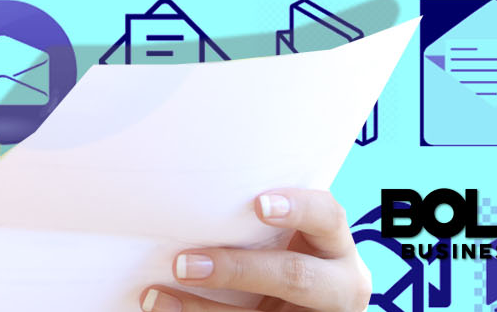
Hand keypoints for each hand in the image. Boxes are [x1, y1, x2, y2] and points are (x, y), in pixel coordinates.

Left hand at [139, 189, 370, 311]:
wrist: (305, 306)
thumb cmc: (284, 257)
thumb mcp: (290, 242)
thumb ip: (259, 225)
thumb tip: (182, 195)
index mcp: (336, 250)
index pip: (329, 217)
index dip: (298, 209)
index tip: (257, 204)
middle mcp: (339, 287)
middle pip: (295, 276)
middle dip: (238, 270)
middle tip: (183, 264)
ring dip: (202, 308)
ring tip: (157, 297)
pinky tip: (164, 310)